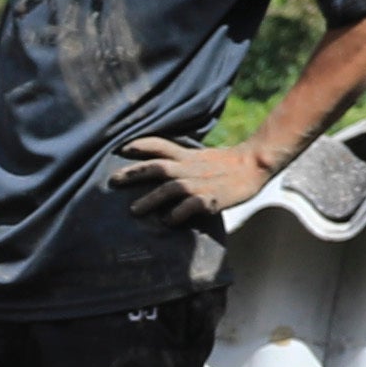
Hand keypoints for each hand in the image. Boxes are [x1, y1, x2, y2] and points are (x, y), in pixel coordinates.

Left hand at [105, 128, 269, 217]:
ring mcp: (199, 183)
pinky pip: (189, 207)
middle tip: (112, 181)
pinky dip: (177, 214)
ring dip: (150, 199)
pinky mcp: (210, 199)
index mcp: (186, 155)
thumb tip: (159, 169)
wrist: (253, 166)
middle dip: (133, 173)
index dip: (140, 145)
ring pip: (169, 189)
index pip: (159, 145)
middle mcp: (189, 167)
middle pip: (156, 167)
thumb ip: (180, 160)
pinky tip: (168, 221)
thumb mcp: (199, 156)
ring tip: (134, 211)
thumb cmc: (225, 165)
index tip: (121, 148)